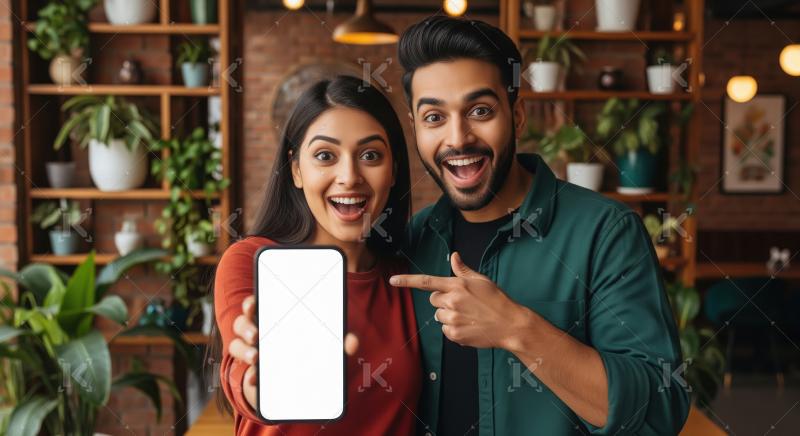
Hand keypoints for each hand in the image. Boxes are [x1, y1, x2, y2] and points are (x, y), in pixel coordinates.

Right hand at [229, 295, 359, 410]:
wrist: (303, 379)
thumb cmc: (313, 347)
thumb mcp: (328, 341)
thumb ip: (340, 340)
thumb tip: (352, 343)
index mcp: (274, 317)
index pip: (256, 305)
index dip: (251, 303)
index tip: (253, 304)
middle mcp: (258, 331)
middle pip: (242, 323)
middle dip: (246, 326)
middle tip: (256, 334)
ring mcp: (252, 351)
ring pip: (237, 345)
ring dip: (244, 350)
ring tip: (256, 357)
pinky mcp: (254, 371)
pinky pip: (244, 371)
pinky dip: (249, 375)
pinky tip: (255, 379)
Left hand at [389, 252, 527, 348]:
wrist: (510, 324)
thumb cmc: (497, 300)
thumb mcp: (481, 281)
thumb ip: (463, 270)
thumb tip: (454, 256)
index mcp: (457, 285)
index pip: (427, 282)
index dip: (407, 281)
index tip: (393, 280)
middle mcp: (452, 300)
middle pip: (433, 300)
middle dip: (443, 301)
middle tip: (462, 304)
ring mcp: (453, 319)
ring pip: (439, 316)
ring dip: (449, 316)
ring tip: (468, 316)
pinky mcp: (455, 334)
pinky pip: (445, 330)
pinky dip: (454, 330)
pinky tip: (469, 327)